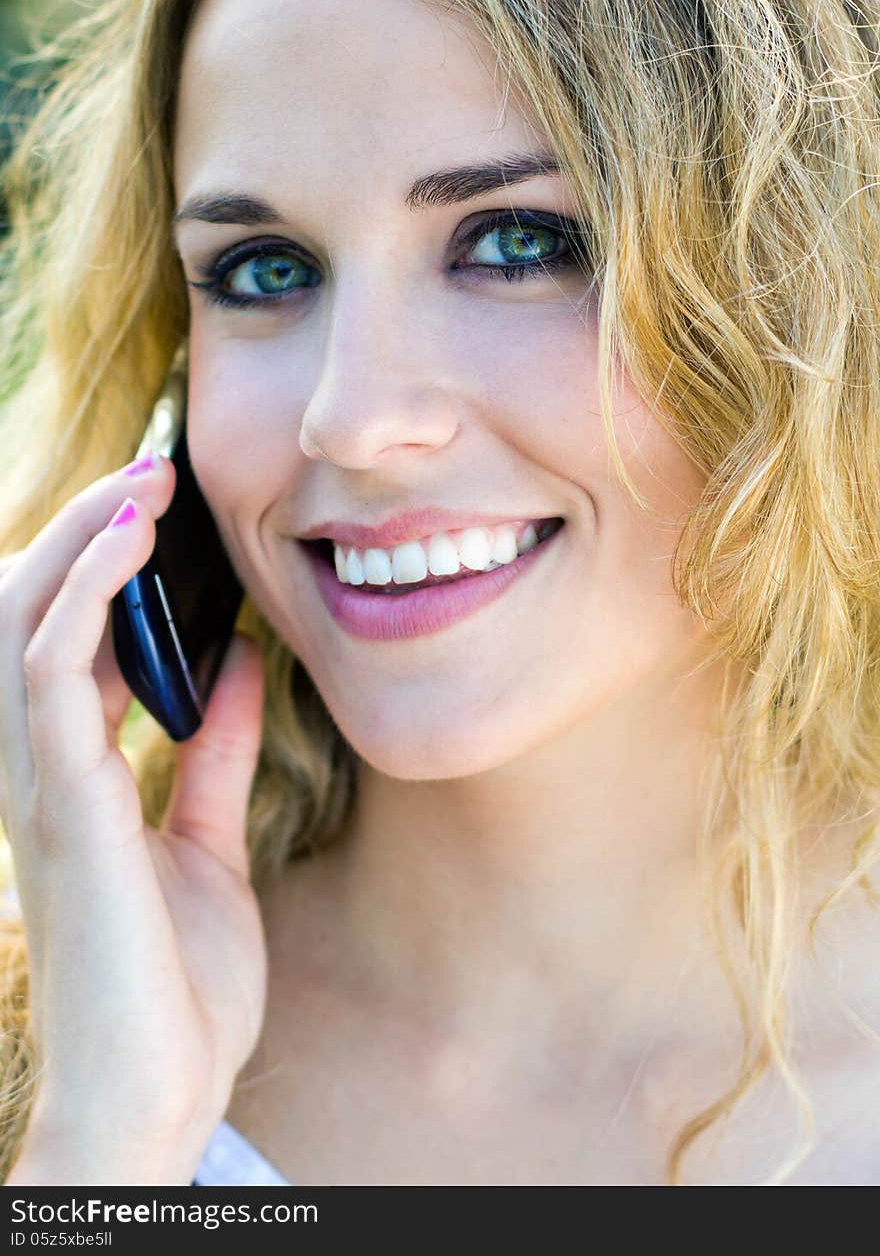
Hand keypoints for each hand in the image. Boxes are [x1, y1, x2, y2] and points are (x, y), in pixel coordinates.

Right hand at [0, 455, 266, 1182]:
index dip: (98, 562)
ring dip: (79, 540)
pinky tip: (131, 546)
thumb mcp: (208, 842)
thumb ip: (208, 753)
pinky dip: (85, 594)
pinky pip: (51, 670)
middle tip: (151, 473)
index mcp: (70, 774)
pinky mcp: (62, 804)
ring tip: (142, 484)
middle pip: (21, 611)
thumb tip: (235, 662)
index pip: (60, 636)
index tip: (159, 504)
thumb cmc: (173, 985)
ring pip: (22, 621)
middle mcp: (37, 768)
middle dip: (80, 530)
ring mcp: (39, 784)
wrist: (158, 1095)